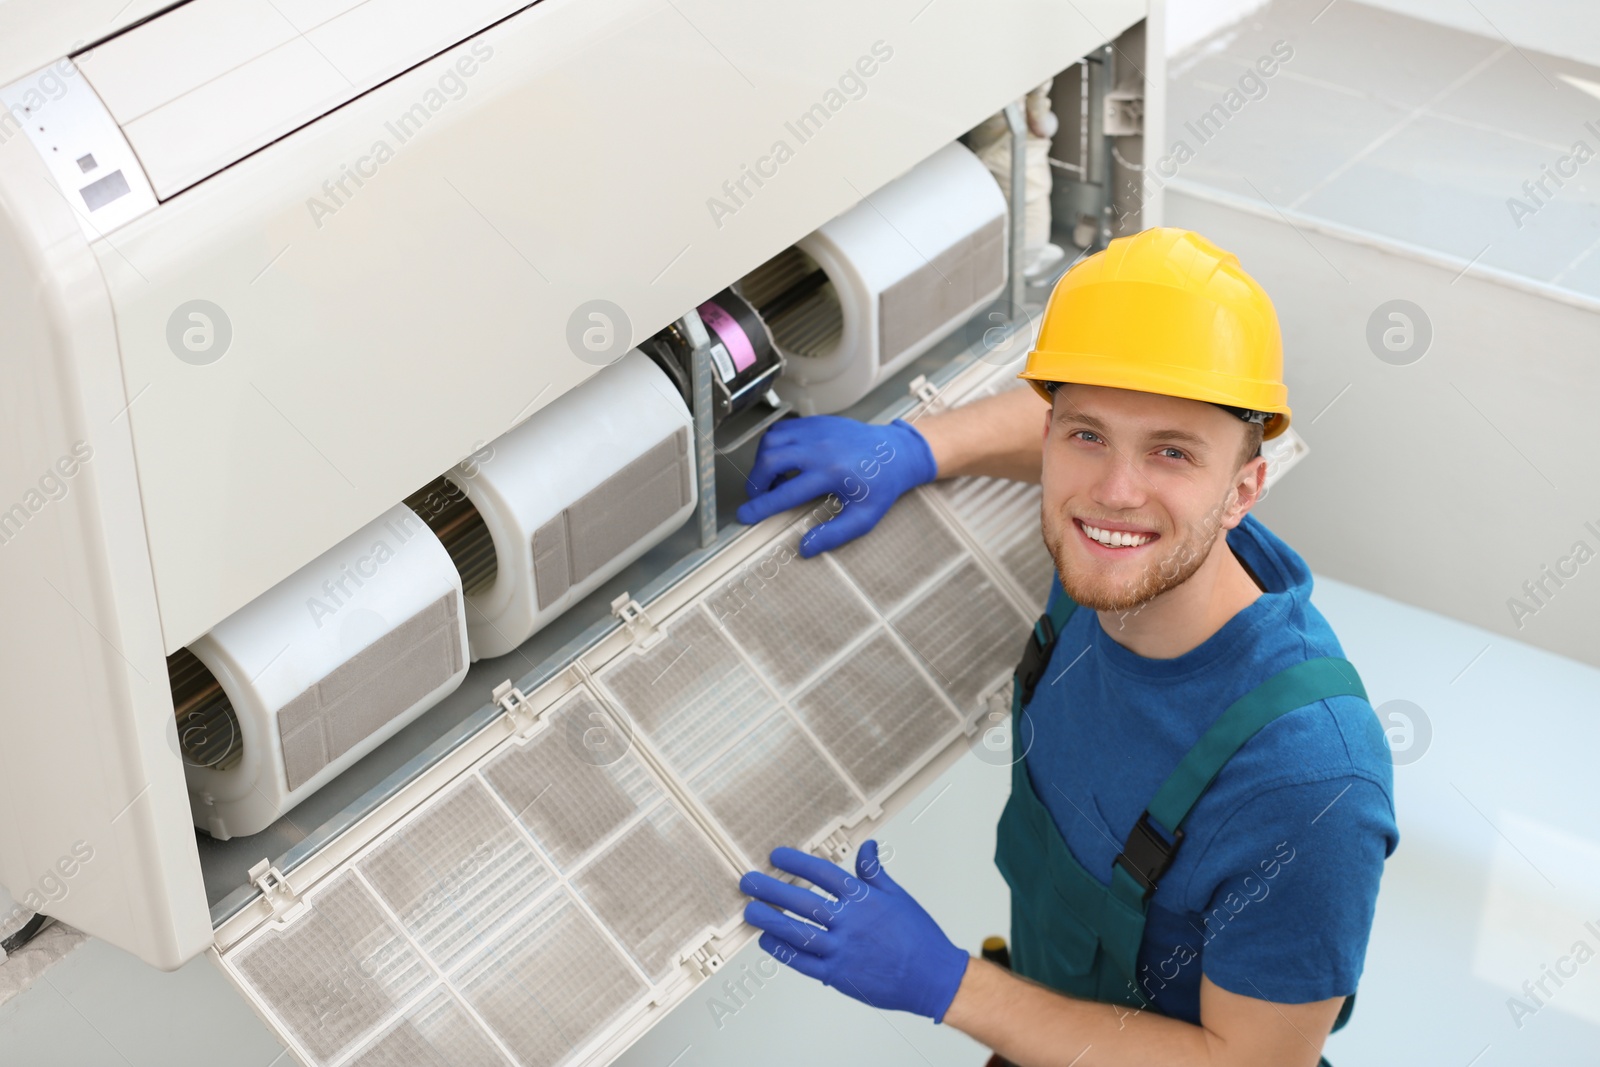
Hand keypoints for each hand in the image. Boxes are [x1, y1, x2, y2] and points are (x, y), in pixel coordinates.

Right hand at [736, 416, 936, 556]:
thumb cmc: (881, 485)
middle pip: (770, 460)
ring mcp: (816, 430)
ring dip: (763, 462)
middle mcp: (820, 448)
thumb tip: (805, 548)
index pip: (785, 492)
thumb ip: (834, 534)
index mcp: (831, 473)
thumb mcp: (864, 518)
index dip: (761, 507)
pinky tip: (784, 461)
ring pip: (771, 441)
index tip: (745, 515)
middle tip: (759, 497)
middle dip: (756, 482)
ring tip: (774, 479)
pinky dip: (773, 446)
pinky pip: (781, 430)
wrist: (896, 452)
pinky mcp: (815, 422)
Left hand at [738, 841, 970, 1021]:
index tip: (776, 857)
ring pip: (797, 933)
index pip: (821, 873)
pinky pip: (803, 963)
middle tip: (749, 883)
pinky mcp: (839, 975)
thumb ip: (874, 872)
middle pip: (802, 902)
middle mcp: (850, 923)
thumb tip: (867, 846)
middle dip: (771, 890)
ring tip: (750, 912)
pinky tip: (768, 942)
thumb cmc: (918, 937)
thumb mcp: (898, 896)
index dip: (795, 863)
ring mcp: (842, 950)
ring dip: (770, 920)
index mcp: (863, 899)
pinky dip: (783, 952)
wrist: (934, 977)